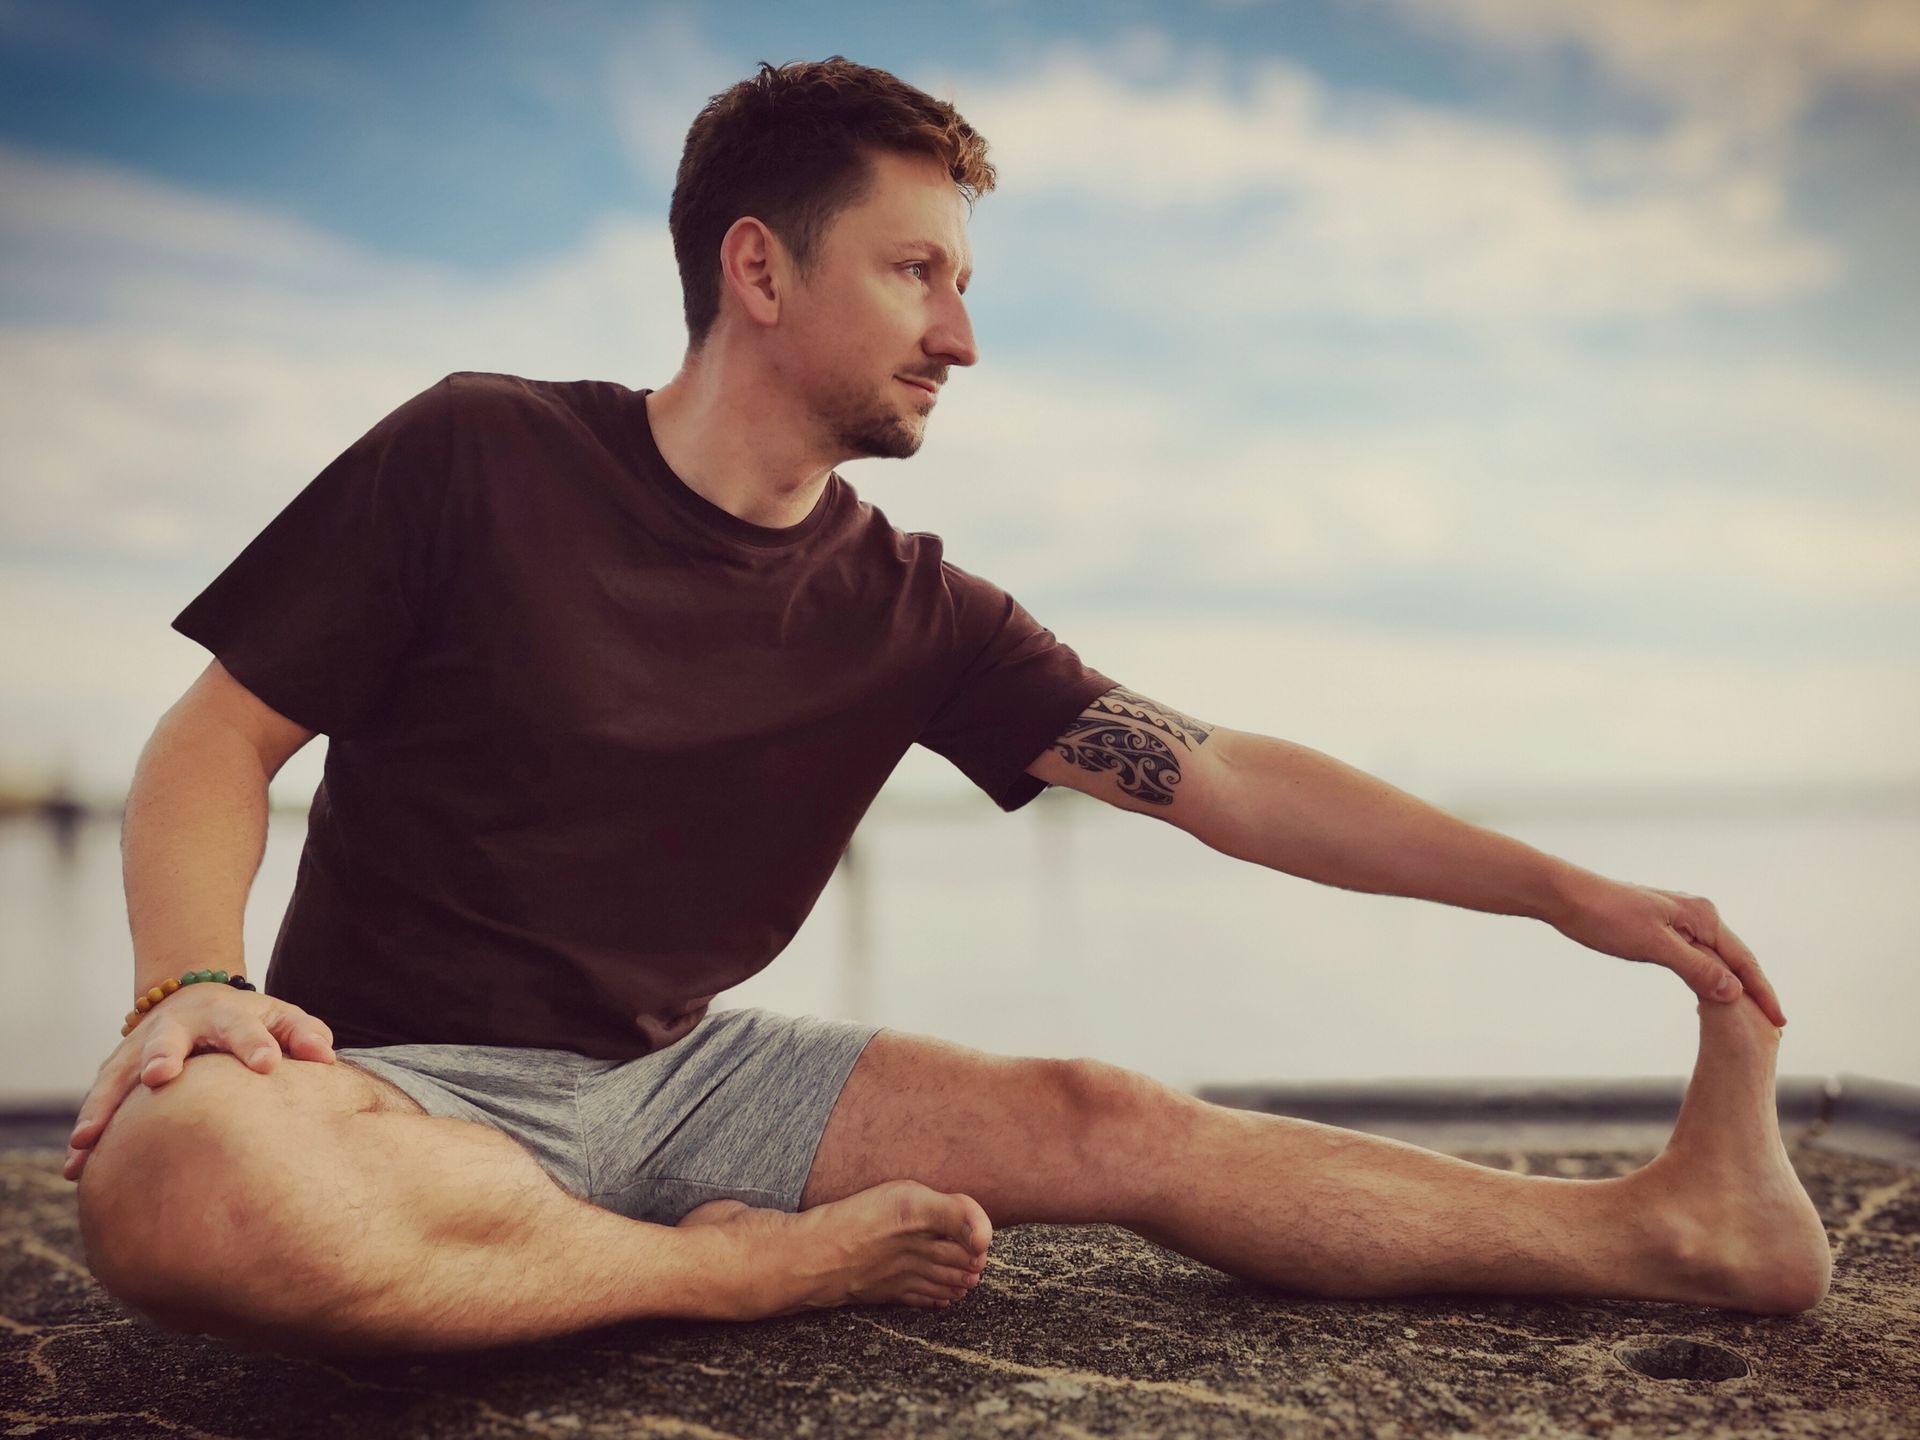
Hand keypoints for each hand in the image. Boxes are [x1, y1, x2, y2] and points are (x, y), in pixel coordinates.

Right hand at [63, 982, 336, 1182]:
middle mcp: (175, 1028)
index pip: (242, 1027)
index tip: (268, 1063)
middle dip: (162, 1055)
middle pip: (166, 1039)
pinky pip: (99, 1102)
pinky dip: (88, 1132)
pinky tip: (75, 1167)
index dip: (255, 1043)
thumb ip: (303, 1033)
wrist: (193, 997)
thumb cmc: (249, 1020)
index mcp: (223, 1015)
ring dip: (103, 1106)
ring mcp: (140, 1049)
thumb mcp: (280, 1016)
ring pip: (118, 1076)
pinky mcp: (117, 1072)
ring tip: (89, 1141)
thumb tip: (326, 1057)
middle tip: (160, 1076)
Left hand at [1549, 873, 1784, 1026]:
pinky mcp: (1662, 926)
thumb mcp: (1653, 946)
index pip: (1743, 961)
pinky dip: (1710, 975)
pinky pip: (1697, 954)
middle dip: (1755, 990)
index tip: (1780, 1021)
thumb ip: (1695, 967)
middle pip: (1736, 958)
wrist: (1566, 896)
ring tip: (1751, 1013)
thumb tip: (1734, 991)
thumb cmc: (1606, 918)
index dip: (1762, 992)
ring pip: (1716, 957)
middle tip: (1774, 1025)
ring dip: (1734, 984)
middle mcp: (1698, 914)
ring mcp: (1680, 919)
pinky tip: (1712, 991)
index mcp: (1703, 916)